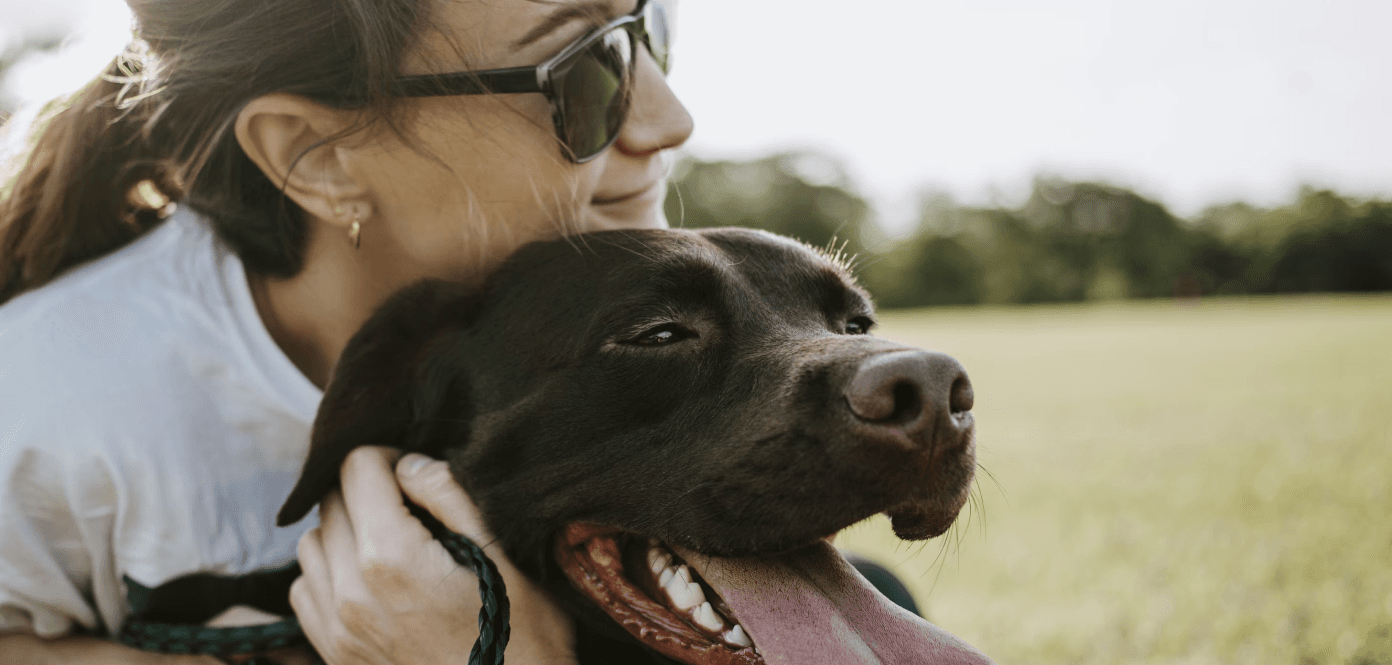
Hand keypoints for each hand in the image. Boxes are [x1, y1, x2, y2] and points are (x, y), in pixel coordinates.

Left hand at [290, 446, 577, 664]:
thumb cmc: (524, 636)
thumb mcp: (505, 555)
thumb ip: (450, 496)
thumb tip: (408, 463)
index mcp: (391, 558)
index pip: (357, 467)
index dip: (389, 456)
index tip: (417, 474)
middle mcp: (350, 592)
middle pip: (331, 501)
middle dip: (367, 490)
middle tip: (413, 507)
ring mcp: (337, 628)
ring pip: (311, 543)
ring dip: (345, 530)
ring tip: (392, 542)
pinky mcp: (335, 654)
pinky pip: (305, 589)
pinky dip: (329, 572)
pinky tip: (372, 580)